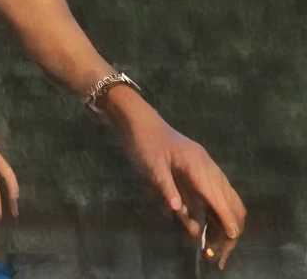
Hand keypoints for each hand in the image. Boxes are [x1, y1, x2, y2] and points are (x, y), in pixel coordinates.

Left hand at [112, 105, 245, 270]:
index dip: (226, 218)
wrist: (139, 121)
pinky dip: (217, 212)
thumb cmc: (144, 142)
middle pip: (230, 200)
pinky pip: (216, 195)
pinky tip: (209, 227)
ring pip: (227, 198)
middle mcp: (207, 167)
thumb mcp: (151, 165)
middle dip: (230, 225)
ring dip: (225, 221)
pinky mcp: (199, 172)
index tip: (231, 237)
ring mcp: (205, 169)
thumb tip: (176, 209)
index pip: (218, 196)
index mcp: (198, 165)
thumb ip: (165, 186)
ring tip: (215, 245)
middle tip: (219, 250)